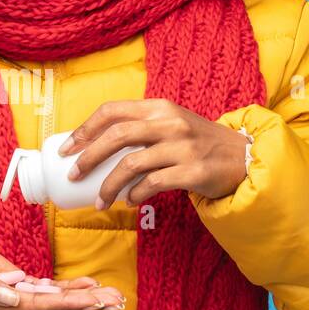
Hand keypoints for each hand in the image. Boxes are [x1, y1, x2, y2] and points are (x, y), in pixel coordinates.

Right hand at [0, 227, 126, 309]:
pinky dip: (70, 287)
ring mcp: (15, 296)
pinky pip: (48, 289)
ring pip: (56, 300)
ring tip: (112, 296)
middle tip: (116, 302)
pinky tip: (89, 285)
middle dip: (86, 304)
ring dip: (84, 297)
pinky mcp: (17, 285)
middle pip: (55, 307)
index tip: (93, 302)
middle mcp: (11, 306)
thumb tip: (12, 298)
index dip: (68, 305)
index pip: (40, 307)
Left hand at [57, 98, 250, 206]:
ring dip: (108, 186)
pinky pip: (153, 184)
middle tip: (72, 175)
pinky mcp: (193, 170)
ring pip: (131, 164)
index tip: (66, 149)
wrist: (242, 159)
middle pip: (117, 136)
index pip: (112, 111)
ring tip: (99, 202)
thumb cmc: (197, 144)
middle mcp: (170, 122)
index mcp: (159, 107)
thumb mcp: (171, 124)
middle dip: (88, 157)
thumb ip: (141, 127)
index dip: (85, 129)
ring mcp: (183, 146)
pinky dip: (135, 195)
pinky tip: (128, 202)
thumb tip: (94, 148)